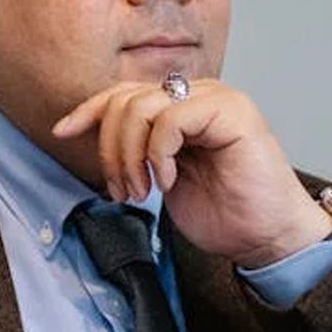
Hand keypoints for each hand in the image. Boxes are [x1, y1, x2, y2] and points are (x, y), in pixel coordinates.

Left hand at [51, 78, 331, 268]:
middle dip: (109, 149)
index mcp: (182, 107)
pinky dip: (158, 155)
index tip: (63, 133)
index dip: (89, 111)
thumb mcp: (163, 179)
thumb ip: (140, 151)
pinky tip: (167, 183)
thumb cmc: (225, 214)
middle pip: (125, 99)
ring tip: (140, 192)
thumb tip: (97, 137)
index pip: (124, 94)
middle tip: (122, 191)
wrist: (268, 238)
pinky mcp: (231, 112)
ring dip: (129, 156)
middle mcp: (198, 95)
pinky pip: (170, 120)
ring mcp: (216, 100)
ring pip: (141, 107)